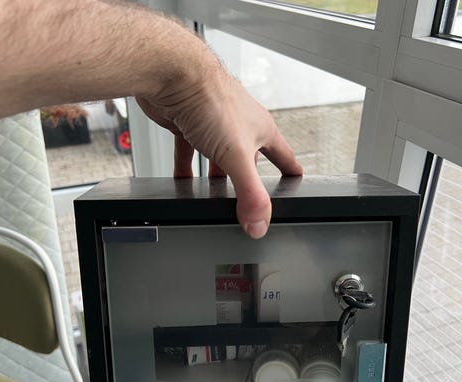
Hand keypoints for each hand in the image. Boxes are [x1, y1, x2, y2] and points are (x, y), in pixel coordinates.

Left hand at [136, 65, 301, 238]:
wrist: (171, 73)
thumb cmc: (209, 98)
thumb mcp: (236, 154)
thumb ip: (249, 192)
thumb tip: (259, 223)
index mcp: (260, 129)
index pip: (284, 155)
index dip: (291, 172)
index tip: (295, 183)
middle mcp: (239, 126)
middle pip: (249, 160)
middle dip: (248, 181)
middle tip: (248, 200)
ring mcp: (213, 125)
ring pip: (218, 157)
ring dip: (216, 177)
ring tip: (214, 196)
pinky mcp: (188, 125)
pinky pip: (189, 152)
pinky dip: (187, 168)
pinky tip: (183, 181)